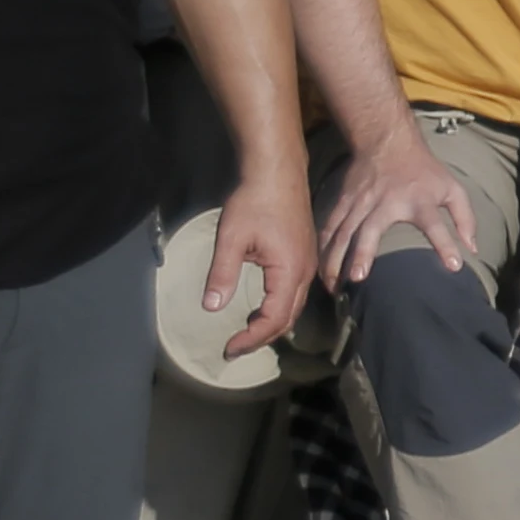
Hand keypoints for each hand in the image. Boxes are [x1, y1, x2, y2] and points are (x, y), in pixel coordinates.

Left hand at [206, 171, 317, 357]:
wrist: (276, 171)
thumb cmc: (253, 202)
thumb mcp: (231, 238)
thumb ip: (222, 274)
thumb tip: (211, 307)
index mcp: (289, 272)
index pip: (273, 319)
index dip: (251, 338)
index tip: (228, 347)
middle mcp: (305, 272)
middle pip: (288, 318)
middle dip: (262, 337)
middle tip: (234, 348)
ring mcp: (308, 263)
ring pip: (294, 306)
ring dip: (271, 324)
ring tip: (245, 332)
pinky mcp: (305, 255)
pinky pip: (296, 292)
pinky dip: (279, 308)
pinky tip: (261, 307)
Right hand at [319, 117, 479, 293]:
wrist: (388, 142)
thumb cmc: (425, 171)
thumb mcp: (452, 189)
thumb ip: (465, 219)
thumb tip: (472, 250)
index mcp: (420, 200)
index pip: (435, 224)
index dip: (444, 244)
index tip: (454, 266)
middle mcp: (386, 202)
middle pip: (371, 228)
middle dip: (362, 252)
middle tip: (356, 278)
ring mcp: (361, 202)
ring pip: (343, 232)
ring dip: (335, 259)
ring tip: (333, 286)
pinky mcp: (344, 202)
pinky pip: (330, 227)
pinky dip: (323, 248)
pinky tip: (321, 269)